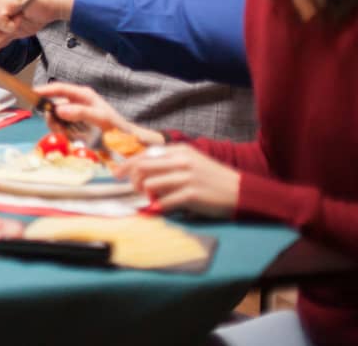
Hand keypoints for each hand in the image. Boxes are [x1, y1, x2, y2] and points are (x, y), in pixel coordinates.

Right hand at [34, 81, 162, 148]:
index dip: (45, 90)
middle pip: (54, 103)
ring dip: (56, 126)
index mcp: (83, 95)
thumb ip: (80, 112)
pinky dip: (61, 132)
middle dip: (51, 114)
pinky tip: (69, 137)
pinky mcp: (74, 126)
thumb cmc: (116, 127)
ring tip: (66, 134)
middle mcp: (77, 102)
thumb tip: (58, 108)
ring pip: (55, 117)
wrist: (127, 142)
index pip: (59, 88)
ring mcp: (75, 114)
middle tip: (55, 126)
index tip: (32, 94)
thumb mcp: (100, 118)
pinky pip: (60, 127)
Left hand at [123, 144, 239, 218]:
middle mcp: (182, 161)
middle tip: (133, 189)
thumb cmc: (211, 177)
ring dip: (145, 194)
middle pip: (143, 167)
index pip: (145, 154)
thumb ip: (169, 161)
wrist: (239, 191)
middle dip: (132, 179)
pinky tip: (160, 208)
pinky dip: (158, 206)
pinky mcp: (191, 195)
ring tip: (149, 198)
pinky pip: (164, 201)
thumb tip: (141, 168)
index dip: (127, 164)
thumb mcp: (191, 161)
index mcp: (180, 150)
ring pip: (150, 184)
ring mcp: (186, 178)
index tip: (118, 173)